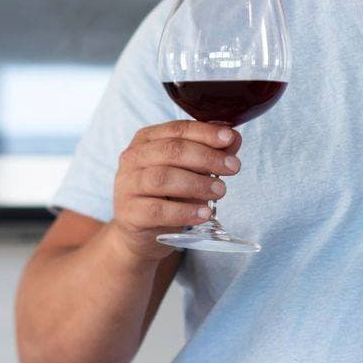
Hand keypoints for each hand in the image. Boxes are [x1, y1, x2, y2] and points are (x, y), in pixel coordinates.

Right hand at [112, 120, 241, 260]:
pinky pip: (157, 210)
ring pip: (163, 178)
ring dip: (197, 183)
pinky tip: (204, 213)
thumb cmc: (167, 195)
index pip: (177, 129)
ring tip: (221, 191)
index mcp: (147, 140)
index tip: (230, 138)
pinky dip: (184, 211)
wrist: (141, 232)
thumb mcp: (190, 171)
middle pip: (171, 151)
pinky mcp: (129, 213)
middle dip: (206, 157)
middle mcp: (133, 158)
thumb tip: (234, 137)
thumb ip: (211, 153)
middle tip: (233, 168)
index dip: (206, 132)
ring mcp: (127, 185)